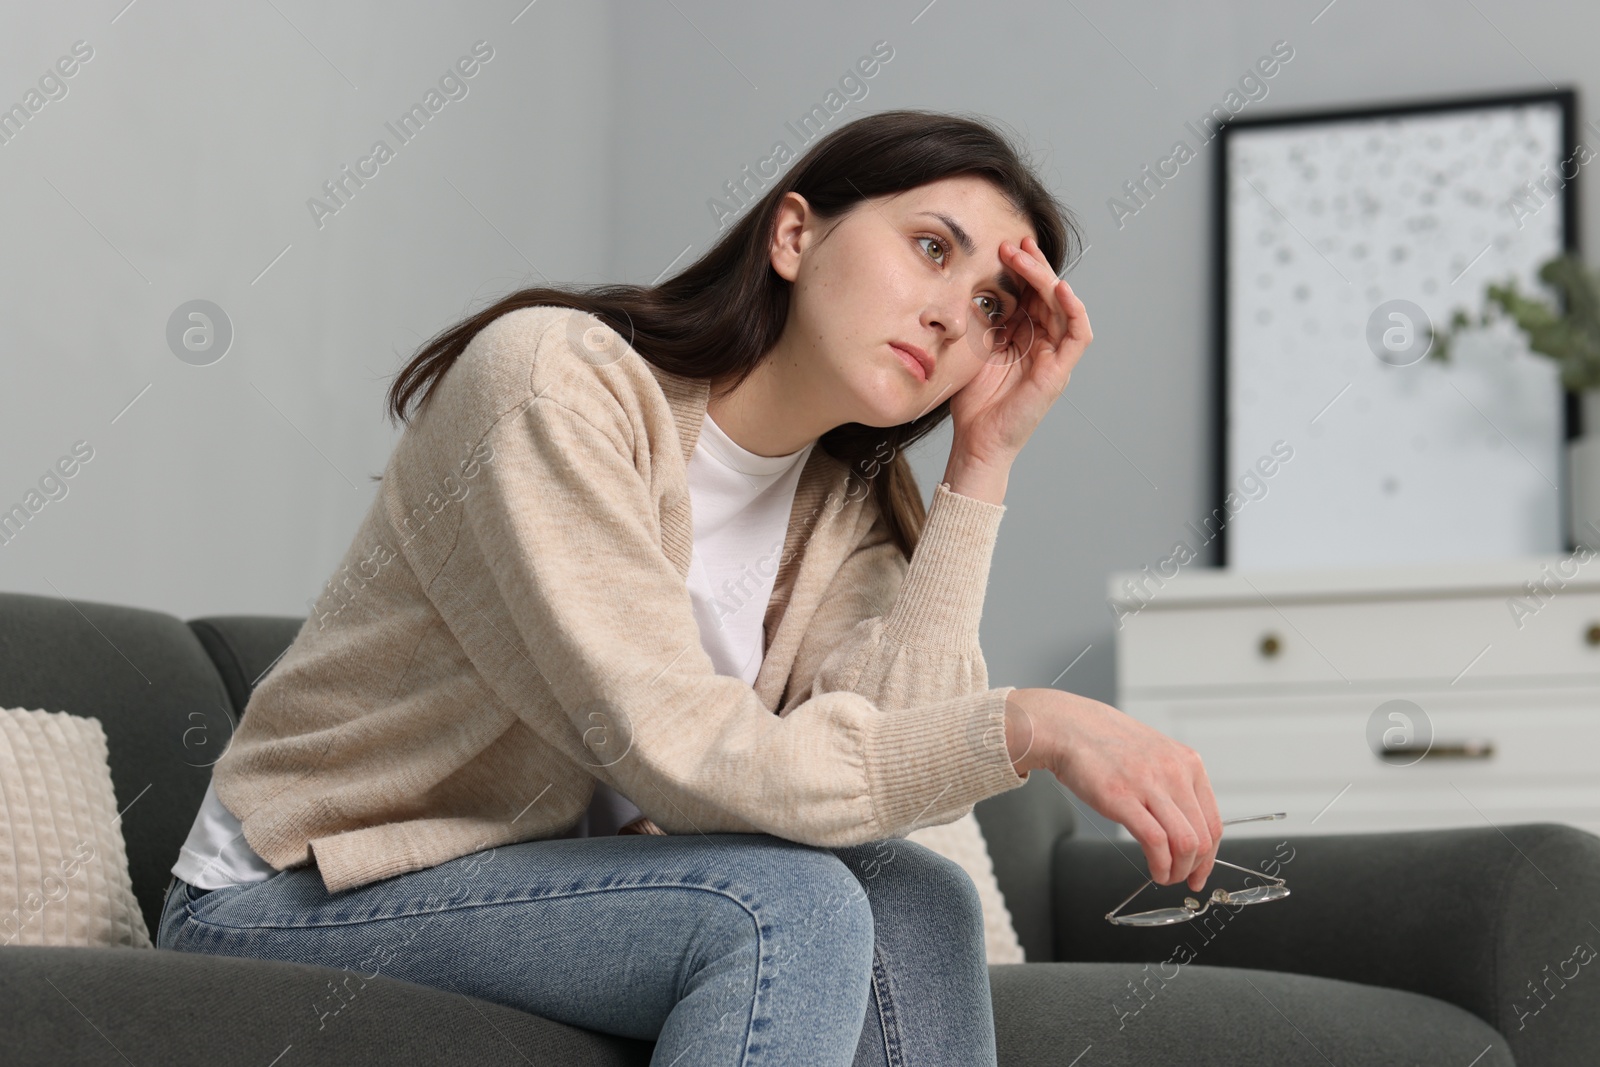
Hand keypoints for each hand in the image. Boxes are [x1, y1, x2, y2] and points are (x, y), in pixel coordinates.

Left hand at [946, 236, 1091, 464]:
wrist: (976, 440)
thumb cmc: (973, 401)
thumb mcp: (974, 347)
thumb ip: (983, 319)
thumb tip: (976, 284)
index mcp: (1024, 336)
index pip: (1030, 293)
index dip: (1021, 269)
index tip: (1003, 247)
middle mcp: (1043, 343)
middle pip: (1048, 294)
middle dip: (1033, 265)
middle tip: (1014, 243)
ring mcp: (1054, 357)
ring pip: (1062, 306)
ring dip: (1046, 278)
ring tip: (1025, 257)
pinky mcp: (1060, 372)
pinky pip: (1078, 335)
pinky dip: (1074, 310)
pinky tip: (1060, 289)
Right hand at [1006, 688, 1222, 891]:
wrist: (1070, 727)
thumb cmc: (1108, 745)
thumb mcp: (1156, 756)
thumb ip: (1175, 785)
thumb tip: (1187, 827)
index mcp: (1188, 763)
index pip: (1213, 822)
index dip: (1210, 856)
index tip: (1200, 871)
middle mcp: (1175, 773)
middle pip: (1202, 837)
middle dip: (1194, 869)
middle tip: (1180, 879)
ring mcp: (1149, 784)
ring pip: (1185, 843)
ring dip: (1178, 871)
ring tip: (1165, 876)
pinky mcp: (1122, 798)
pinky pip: (1155, 842)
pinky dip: (1160, 865)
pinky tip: (1154, 871)